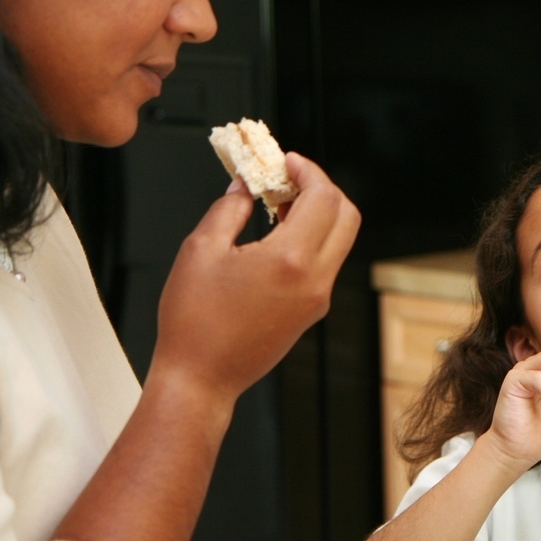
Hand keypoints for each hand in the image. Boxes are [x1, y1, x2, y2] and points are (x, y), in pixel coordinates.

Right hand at [148, 152, 359, 402]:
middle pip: (346, 216)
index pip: (323, 198)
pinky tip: (277, 234)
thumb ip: (229, 208)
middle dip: (321, 188)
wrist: (201, 379)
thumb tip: (245, 184)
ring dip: (317, 214)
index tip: (287, 161)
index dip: (308, 171)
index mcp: (291, 261)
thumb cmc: (194, 323)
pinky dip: (311, 240)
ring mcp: (318, 299)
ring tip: (277, 204)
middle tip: (288, 178)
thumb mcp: (200, 250)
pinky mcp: (312, 312)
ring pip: (339, 240)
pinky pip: (325, 263)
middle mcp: (315, 281)